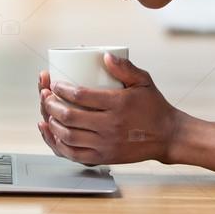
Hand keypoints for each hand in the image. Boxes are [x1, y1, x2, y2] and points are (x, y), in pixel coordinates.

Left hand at [35, 53, 181, 165]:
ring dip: (52, 123)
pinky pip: (74, 154)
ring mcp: (106, 144)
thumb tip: (104, 55)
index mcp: (118, 104)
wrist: (168, 136)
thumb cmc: (154, 106)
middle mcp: (110, 126)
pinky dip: (59, 144)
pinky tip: (53, 133)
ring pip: (68, 136)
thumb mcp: (144, 81)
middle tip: (46, 96)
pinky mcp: (104, 158)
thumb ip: (125, 67)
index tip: (55, 84)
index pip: (81, 96)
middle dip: (51, 104)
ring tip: (48, 112)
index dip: (62, 89)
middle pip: (70, 116)